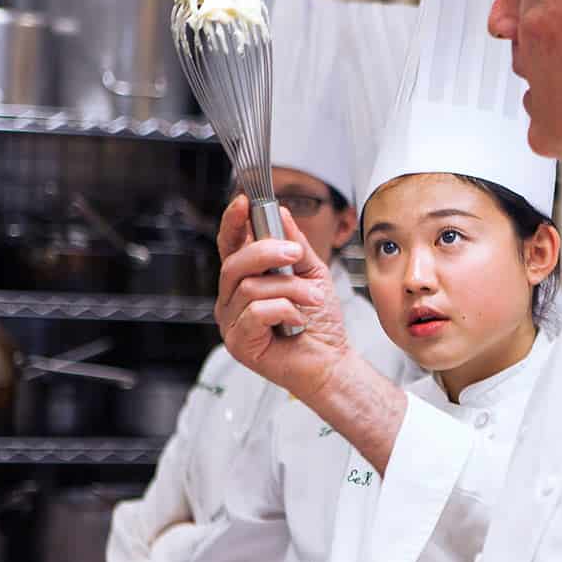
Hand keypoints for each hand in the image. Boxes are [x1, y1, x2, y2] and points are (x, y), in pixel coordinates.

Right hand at [215, 194, 352, 399]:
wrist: (332, 360)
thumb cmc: (320, 322)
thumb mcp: (312, 274)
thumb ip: (295, 245)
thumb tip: (281, 213)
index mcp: (246, 280)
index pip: (230, 245)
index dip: (233, 222)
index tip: (244, 202)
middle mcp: (232, 299)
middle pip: (234, 263)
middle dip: (268, 253)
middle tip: (295, 255)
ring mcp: (231, 322)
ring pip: (251, 287)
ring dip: (290, 289)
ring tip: (312, 299)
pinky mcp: (238, 343)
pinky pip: (256, 312)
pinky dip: (284, 311)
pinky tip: (296, 321)